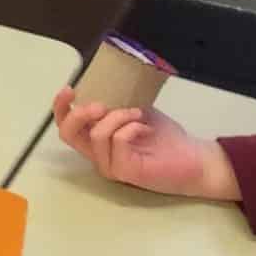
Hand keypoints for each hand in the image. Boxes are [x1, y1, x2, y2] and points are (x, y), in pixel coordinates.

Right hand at [51, 87, 238, 201]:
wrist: (194, 158)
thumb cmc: (165, 137)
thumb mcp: (136, 111)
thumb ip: (116, 103)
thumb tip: (104, 84)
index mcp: (97, 140)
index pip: (67, 126)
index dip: (61, 107)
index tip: (70, 89)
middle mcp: (98, 154)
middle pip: (68, 134)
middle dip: (79, 113)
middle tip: (101, 104)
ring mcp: (110, 165)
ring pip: (97, 134)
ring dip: (118, 116)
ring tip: (138, 113)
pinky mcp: (126, 171)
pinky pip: (118, 141)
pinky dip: (131, 127)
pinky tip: (146, 128)